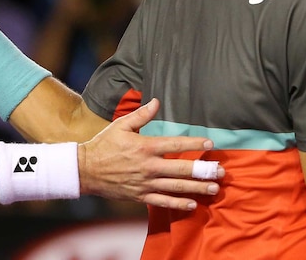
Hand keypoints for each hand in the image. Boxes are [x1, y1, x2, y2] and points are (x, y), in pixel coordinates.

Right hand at [77, 98, 222, 210]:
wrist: (85, 170)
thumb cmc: (103, 145)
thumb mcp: (121, 125)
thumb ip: (141, 115)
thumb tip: (156, 102)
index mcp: (145, 147)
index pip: (175, 145)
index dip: (194, 144)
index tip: (210, 144)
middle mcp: (148, 166)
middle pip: (181, 169)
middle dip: (203, 170)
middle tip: (221, 172)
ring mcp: (145, 183)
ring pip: (176, 187)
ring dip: (197, 188)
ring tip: (213, 188)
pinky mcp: (140, 196)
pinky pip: (163, 202)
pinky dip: (178, 204)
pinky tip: (192, 204)